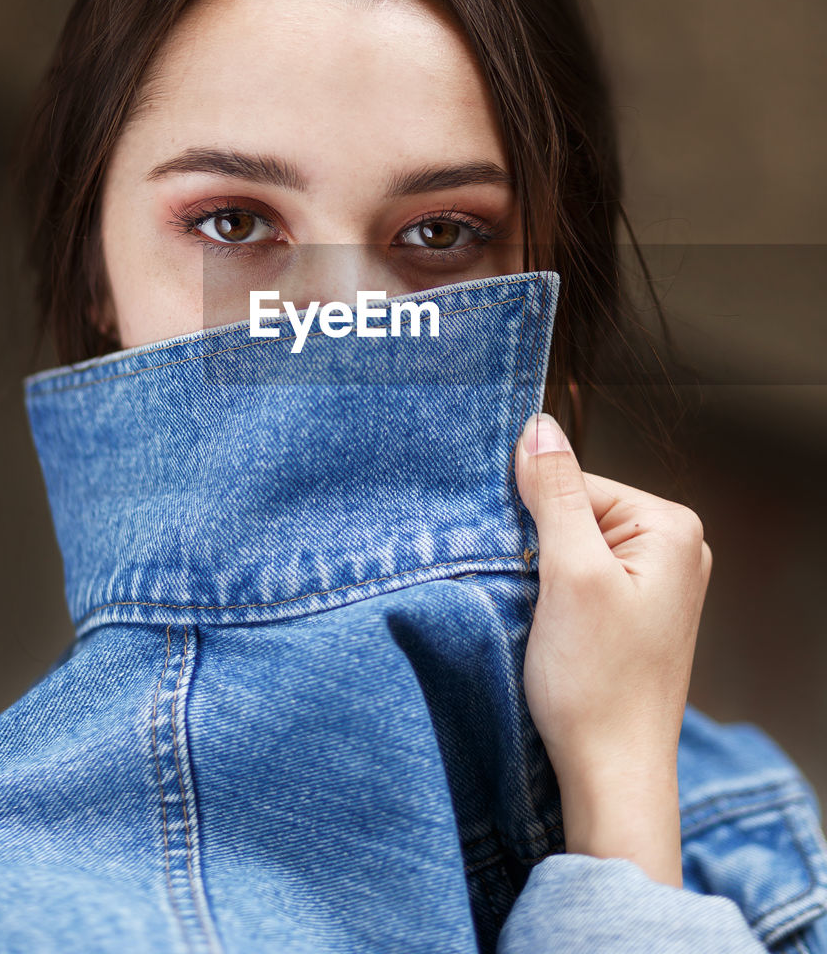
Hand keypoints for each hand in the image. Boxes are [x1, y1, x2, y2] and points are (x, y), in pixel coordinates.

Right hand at [513, 411, 712, 887]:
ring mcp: (656, 583)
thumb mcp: (569, 573)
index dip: (534, 516)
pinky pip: (581, 576)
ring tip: (543, 616)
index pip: (576, 482)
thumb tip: (538, 424)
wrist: (611, 773)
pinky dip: (553, 594)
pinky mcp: (634, 613)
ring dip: (542, 571)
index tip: (522, 563)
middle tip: (532, 593)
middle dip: (538, 544)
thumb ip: (555, 493)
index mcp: (671, 527)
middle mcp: (674, 548)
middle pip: (575, 510)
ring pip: (572, 544)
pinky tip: (550, 627)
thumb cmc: (597, 683)